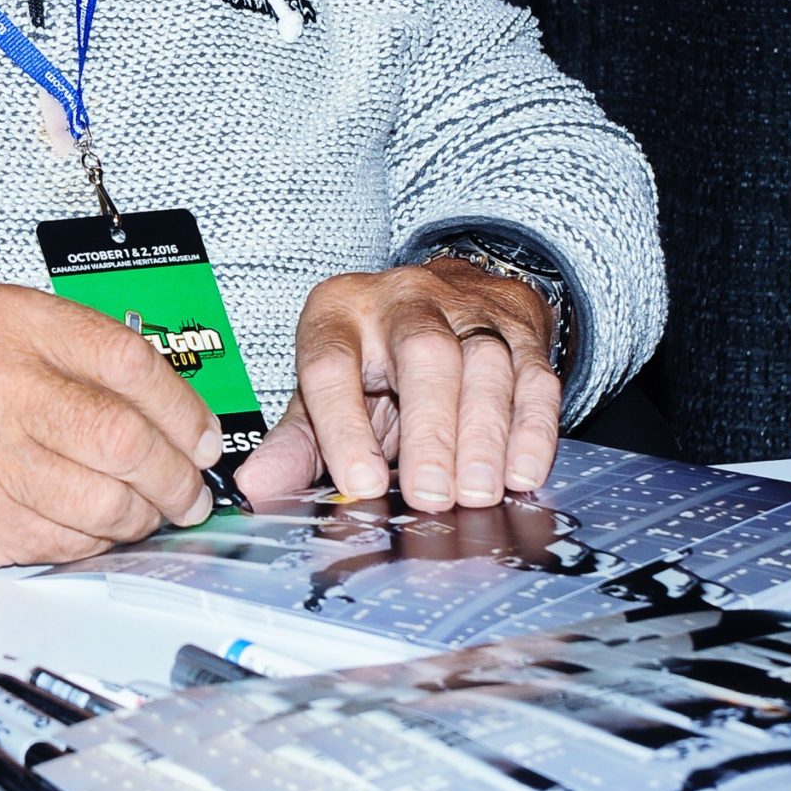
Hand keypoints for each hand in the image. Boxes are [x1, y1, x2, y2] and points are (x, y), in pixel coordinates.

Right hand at [0, 285, 223, 564]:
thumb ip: (76, 359)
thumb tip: (177, 414)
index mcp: (4, 320)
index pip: (127, 361)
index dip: (183, 409)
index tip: (202, 438)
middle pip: (124, 437)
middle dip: (175, 477)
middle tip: (189, 492)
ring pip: (104, 498)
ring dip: (142, 518)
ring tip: (145, 514)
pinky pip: (66, 538)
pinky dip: (96, 542)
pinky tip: (92, 528)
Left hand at [236, 258, 560, 512]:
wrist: (450, 295)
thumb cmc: (376, 359)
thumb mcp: (324, 390)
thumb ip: (296, 442)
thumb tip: (256, 489)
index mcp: (340, 314)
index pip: (333, 363)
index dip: (343, 424)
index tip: (358, 483)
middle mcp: (404, 301)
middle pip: (422, 354)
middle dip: (430, 430)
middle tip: (432, 496)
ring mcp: (468, 311)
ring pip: (484, 363)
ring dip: (484, 435)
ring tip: (477, 493)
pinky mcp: (521, 331)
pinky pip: (534, 376)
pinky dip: (532, 429)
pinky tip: (522, 473)